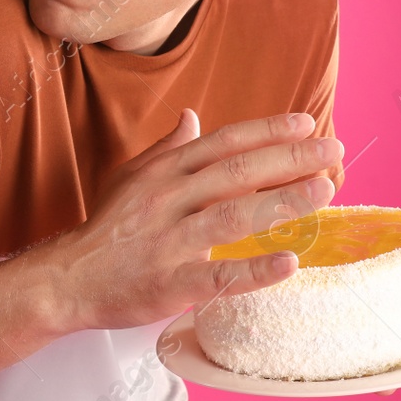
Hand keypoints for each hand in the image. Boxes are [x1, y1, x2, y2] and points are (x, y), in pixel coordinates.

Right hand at [51, 108, 342, 333]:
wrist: (67, 279)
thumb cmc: (107, 229)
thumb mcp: (131, 178)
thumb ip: (167, 149)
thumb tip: (192, 116)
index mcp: (164, 172)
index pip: (224, 143)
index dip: (267, 131)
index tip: (307, 124)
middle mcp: (168, 199)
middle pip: (235, 172)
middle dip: (288, 159)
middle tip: (333, 151)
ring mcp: (169, 241)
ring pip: (231, 216)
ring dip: (281, 202)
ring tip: (324, 190)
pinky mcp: (168, 284)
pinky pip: (215, 276)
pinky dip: (253, 270)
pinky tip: (288, 263)